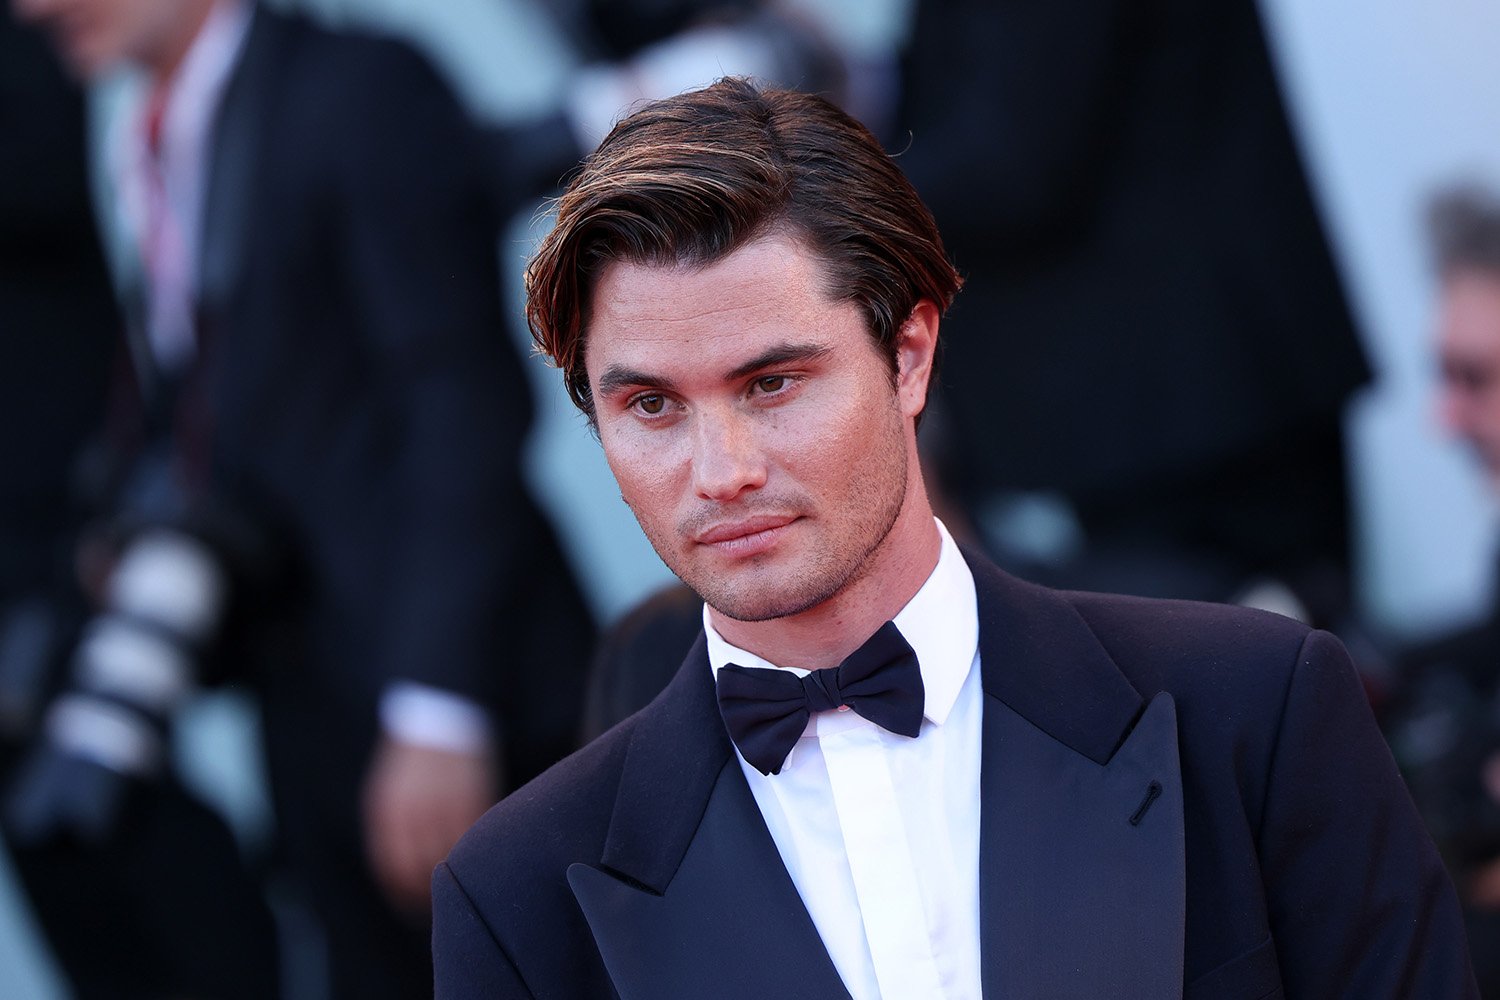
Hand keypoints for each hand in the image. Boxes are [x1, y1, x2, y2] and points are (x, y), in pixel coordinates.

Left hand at [361, 735, 498, 914]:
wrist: (437, 715)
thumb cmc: (411, 760)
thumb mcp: (390, 792)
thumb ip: (392, 828)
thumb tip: (398, 870)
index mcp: (387, 810)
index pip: (392, 867)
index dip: (403, 892)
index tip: (413, 905)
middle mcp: (412, 808)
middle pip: (420, 866)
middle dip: (429, 890)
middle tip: (439, 902)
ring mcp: (443, 800)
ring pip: (449, 852)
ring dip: (454, 871)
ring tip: (459, 882)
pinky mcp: (470, 792)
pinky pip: (472, 832)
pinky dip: (474, 847)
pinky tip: (476, 853)